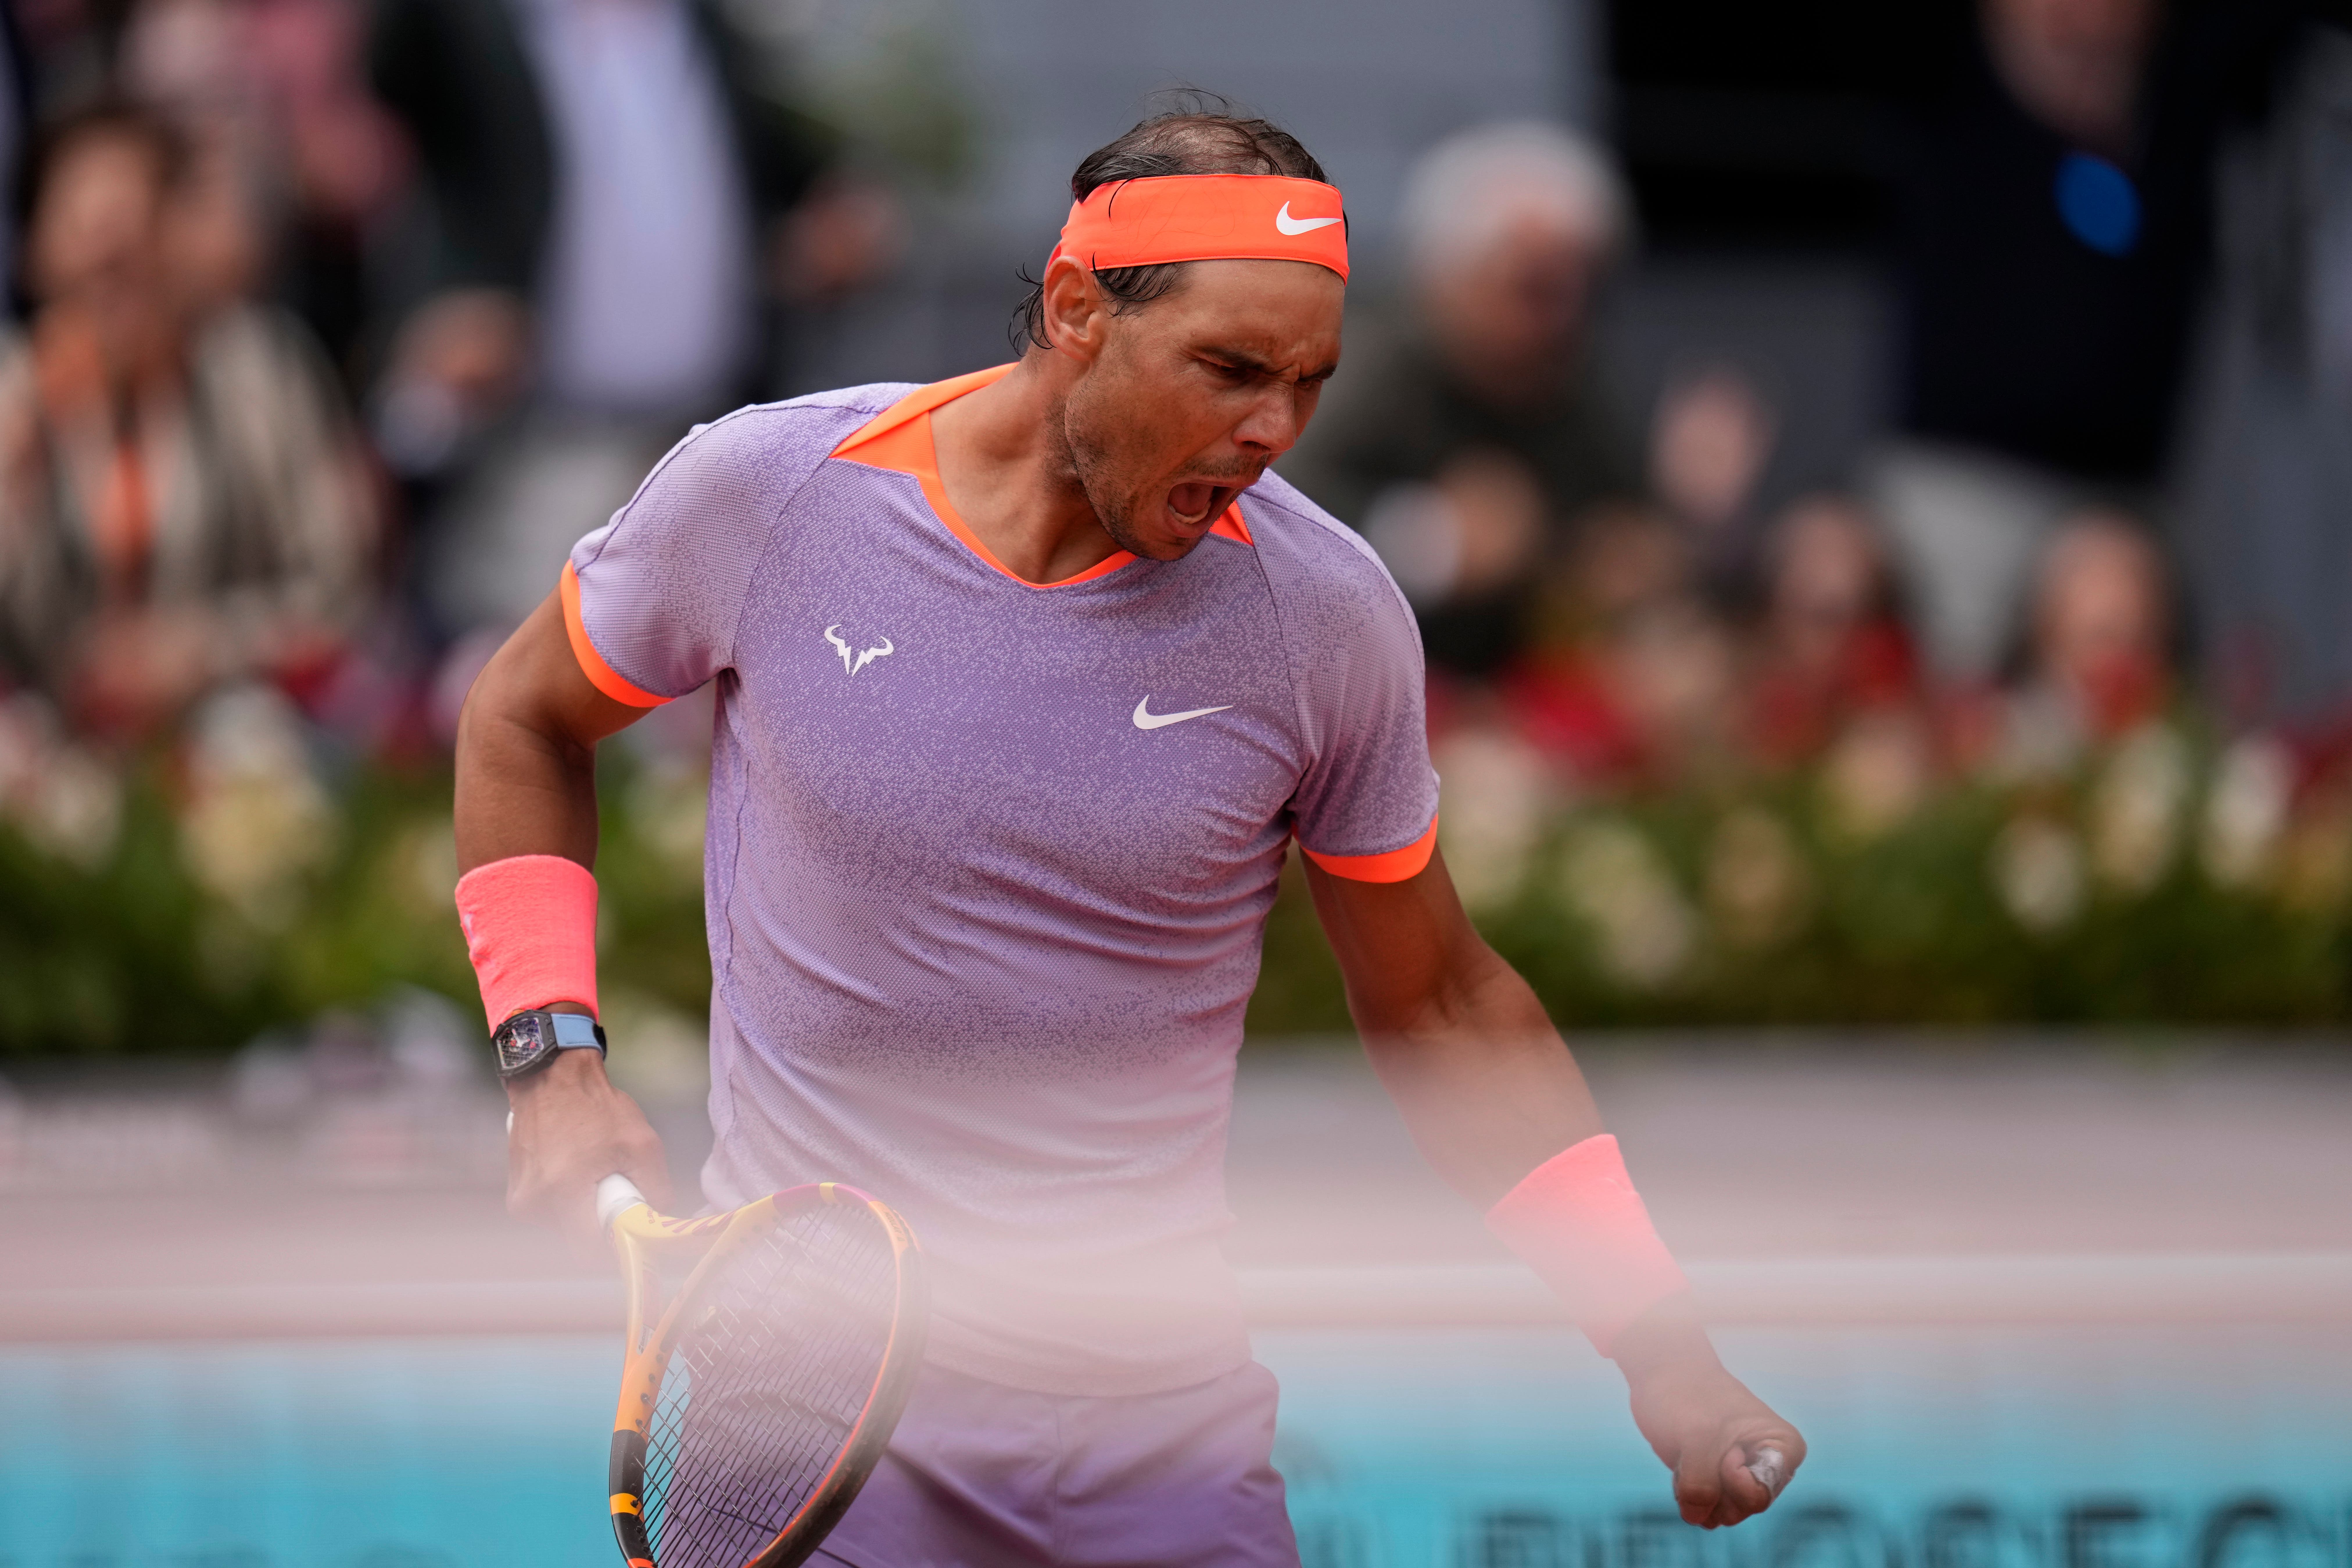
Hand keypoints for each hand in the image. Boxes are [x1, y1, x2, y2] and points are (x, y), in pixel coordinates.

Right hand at [504, 1044, 669, 1248]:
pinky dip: (571, 1199)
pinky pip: (553, 1211)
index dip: (614, 1251)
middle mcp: (533, 1202)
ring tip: (595, 1171)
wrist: (550, 1077)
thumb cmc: (596, 1106)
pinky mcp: (518, 1194)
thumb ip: (656, 1188)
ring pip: (566, 1226)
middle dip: (602, 1224)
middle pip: (577, 1240)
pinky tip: (578, 1168)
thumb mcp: (641, 1143)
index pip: (586, 1252)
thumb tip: (659, 1220)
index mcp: (561, 1190)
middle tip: (617, 1189)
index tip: (632, 1237)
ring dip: (586, 1209)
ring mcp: (521, 1199)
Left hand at [1613, 1299, 1804, 1528]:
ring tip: (1690, 1451)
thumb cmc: (1690, 1396)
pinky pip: (1704, 1507)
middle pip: (1741, 1509)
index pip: (1758, 1495)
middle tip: (1700, 1447)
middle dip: (1711, 1485)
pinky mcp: (1719, 1481)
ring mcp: (1744, 1476)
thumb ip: (1700, 1488)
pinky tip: (1683, 1462)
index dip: (1730, 1476)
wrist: (1665, 1374)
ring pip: (1721, 1513)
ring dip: (1695, 1488)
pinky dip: (1686, 1490)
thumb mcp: (1696, 1440)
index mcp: (1784, 1450)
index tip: (1723, 1443)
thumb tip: (1697, 1518)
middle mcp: (1770, 1468)